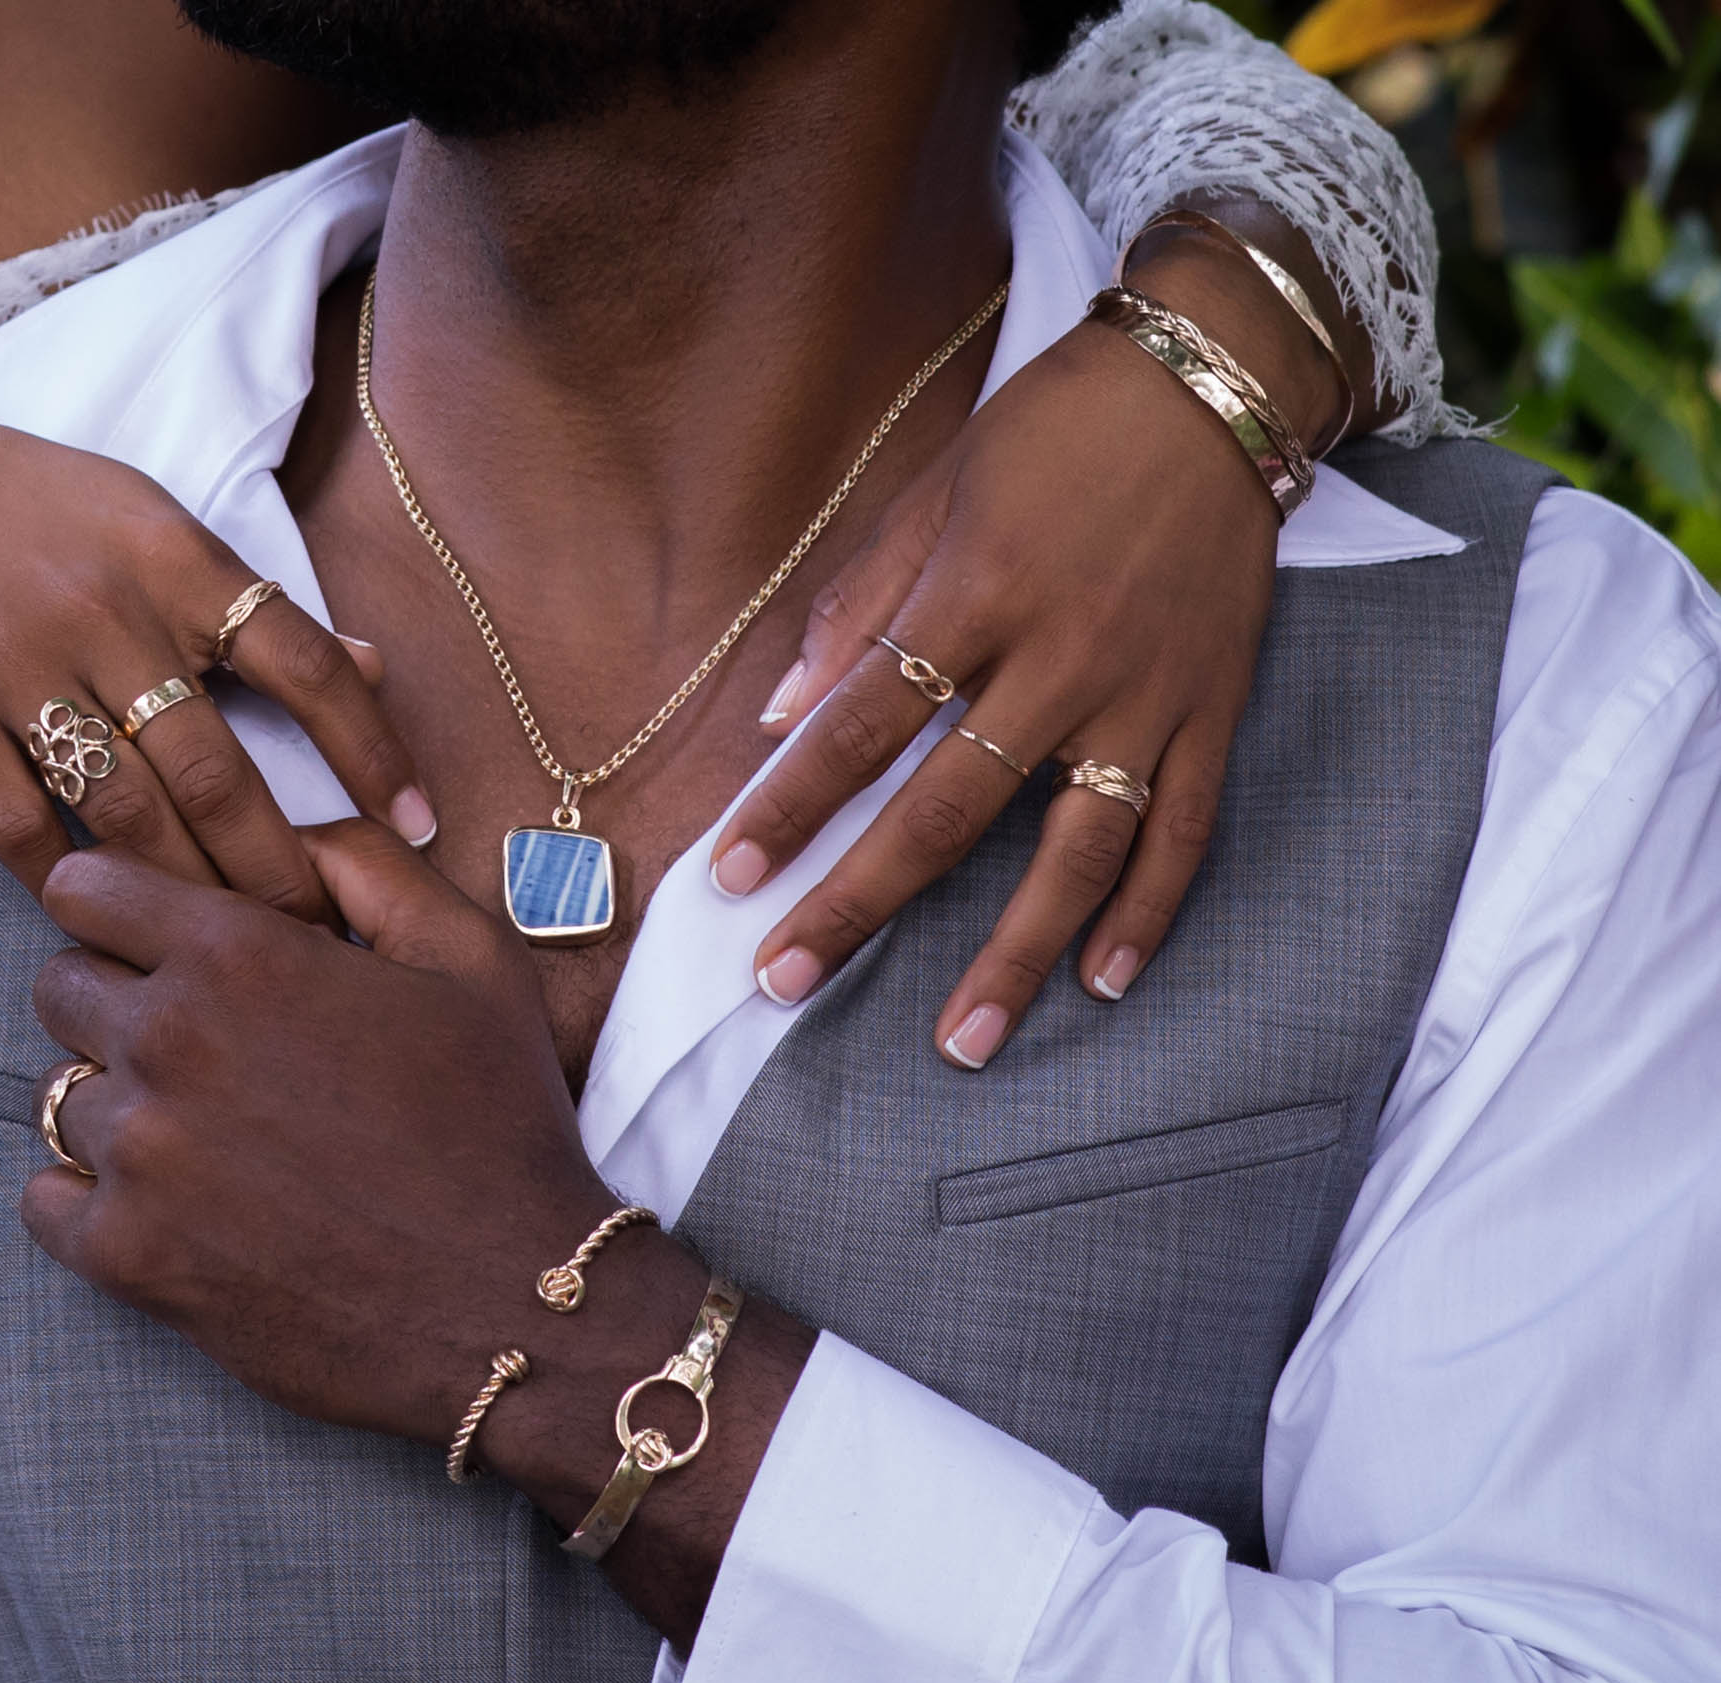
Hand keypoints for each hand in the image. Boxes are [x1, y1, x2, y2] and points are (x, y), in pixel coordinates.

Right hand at [0, 404, 436, 923]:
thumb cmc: (34, 513)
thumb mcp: (152, 523)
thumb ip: (251, 604)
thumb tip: (373, 668)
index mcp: (174, 558)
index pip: (303, 662)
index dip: (373, 751)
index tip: (422, 825)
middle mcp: (106, 615)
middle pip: (219, 771)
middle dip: (282, 867)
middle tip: (323, 930)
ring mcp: (22, 672)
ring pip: (130, 816)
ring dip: (193, 892)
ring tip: (237, 944)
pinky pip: (25, 830)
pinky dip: (73, 884)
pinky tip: (111, 920)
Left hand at [21, 828, 806, 1645]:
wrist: (513, 1304)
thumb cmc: (498, 1123)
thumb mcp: (469, 956)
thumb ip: (365, 864)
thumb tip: (284, 834)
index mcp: (240, 952)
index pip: (84, 887)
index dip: (116, 905)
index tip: (149, 938)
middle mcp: (170, 1040)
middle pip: (60, 987)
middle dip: (117, 1001)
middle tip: (199, 1047)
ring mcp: (139, 1154)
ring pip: (59, 1097)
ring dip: (119, 1109)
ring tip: (209, 1140)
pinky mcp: (127, 1255)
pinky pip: (45, 1201)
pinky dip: (92, 1202)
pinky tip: (172, 1205)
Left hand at [703, 219, 1347, 1067]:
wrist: (1214, 379)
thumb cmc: (1052, 430)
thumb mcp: (933, 491)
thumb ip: (853, 608)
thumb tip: (776, 716)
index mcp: (973, 593)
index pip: (860, 726)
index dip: (790, 807)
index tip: (731, 878)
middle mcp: (1059, 656)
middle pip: (945, 810)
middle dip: (858, 904)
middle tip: (786, 982)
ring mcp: (1145, 691)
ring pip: (1073, 849)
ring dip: (1014, 953)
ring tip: (960, 1040)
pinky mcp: (1214, 708)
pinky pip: (1184, 831)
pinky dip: (1148, 912)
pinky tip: (1104, 984)